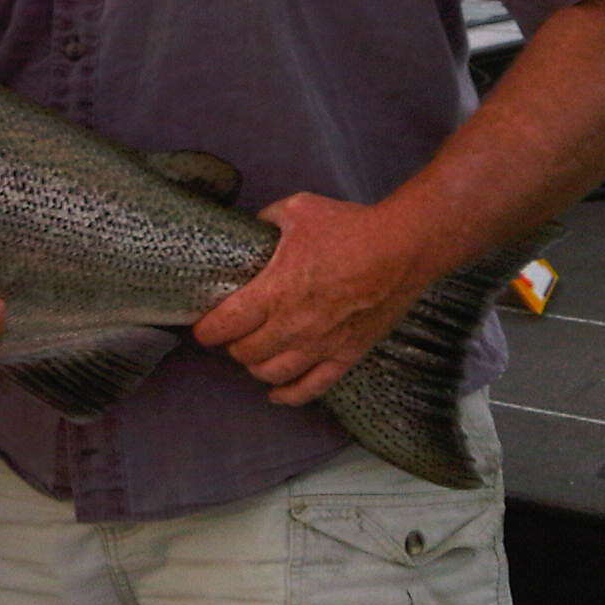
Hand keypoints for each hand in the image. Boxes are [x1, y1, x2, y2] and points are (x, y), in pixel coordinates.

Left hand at [190, 193, 432, 404]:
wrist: (402, 249)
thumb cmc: (349, 228)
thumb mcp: (296, 210)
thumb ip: (266, 221)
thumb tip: (252, 229)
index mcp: (276, 292)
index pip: (226, 324)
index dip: (207, 330)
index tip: (202, 326)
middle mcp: (294, 326)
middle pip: (245, 353)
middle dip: (231, 345)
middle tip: (230, 333)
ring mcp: (321, 345)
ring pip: (273, 374)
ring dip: (256, 367)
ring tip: (252, 354)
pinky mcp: (347, 355)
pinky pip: (312, 388)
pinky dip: (289, 395)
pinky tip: (276, 393)